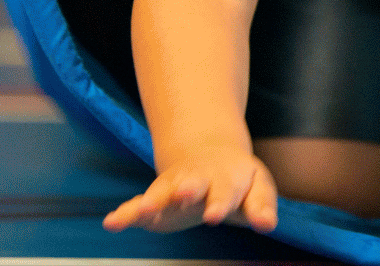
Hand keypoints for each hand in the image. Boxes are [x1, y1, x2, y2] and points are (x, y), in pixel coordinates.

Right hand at [103, 148, 277, 234]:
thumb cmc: (238, 179)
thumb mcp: (256, 187)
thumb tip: (268, 224)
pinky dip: (125, 213)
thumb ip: (261, 206)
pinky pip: (138, 205)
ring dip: (153, 200)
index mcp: (227, 178)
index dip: (220, 202)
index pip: (225, 192)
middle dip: (188, 190)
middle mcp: (198, 180)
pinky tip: (112, 222)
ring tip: (141, 210)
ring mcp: (174, 188)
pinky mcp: (155, 199)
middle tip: (184, 195)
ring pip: (162, 191)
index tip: (214, 215)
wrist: (211, 155)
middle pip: (193, 185)